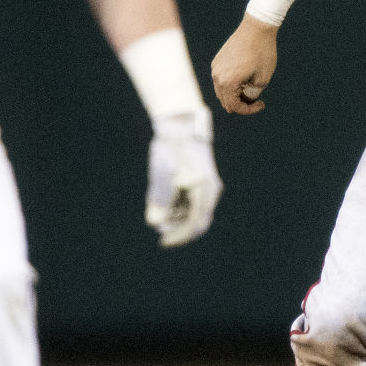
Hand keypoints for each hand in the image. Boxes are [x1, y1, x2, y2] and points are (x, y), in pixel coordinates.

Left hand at [146, 108, 221, 246]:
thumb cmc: (169, 149)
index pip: (193, 224)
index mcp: (203, 190)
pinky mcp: (204, 179)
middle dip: (179, 229)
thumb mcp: (160, 176)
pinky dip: (183, 208)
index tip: (163, 241)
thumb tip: (154, 224)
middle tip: (162, 233)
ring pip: (197, 212)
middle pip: (198, 221)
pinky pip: (197, 202)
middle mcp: (210, 189)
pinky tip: (169, 205)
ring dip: (180, 219)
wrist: (180, 124)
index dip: (178, 236)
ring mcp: (209, 184)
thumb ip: (159, 201)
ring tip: (162, 216)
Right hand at [211, 16, 277, 114]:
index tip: (262, 103)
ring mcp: (215, 68)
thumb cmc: (263, 52)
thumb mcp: (263, 78)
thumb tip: (245, 98)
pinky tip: (244, 77)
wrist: (257, 27)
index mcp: (228, 83)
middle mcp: (217, 76)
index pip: (235, 106)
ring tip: (250, 87)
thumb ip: (253, 93)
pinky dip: (230, 84)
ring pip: (222, 91)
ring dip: (235, 94)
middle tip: (256, 98)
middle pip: (226, 101)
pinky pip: (221, 80)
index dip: (249, 110)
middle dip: (241, 103)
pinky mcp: (217, 60)